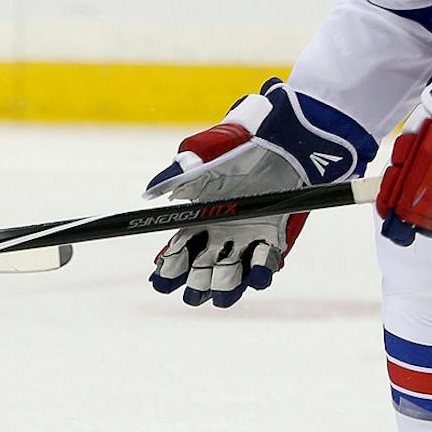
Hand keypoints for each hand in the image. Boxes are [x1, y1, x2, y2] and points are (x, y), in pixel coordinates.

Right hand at [143, 80, 370, 305]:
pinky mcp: (276, 238)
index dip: (168, 268)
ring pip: (232, 275)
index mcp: (198, 217)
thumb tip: (150, 193)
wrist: (281, 138)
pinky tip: (258, 276)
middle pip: (202, 270)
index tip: (160, 281)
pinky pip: (267, 263)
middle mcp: (221, 233)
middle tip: (194, 288)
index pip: (178, 250)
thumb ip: (175, 174)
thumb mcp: (201, 154)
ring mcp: (248, 239)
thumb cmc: (238, 142)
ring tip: (221, 293)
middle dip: (195, 284)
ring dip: (226, 287)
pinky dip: (262, 272)